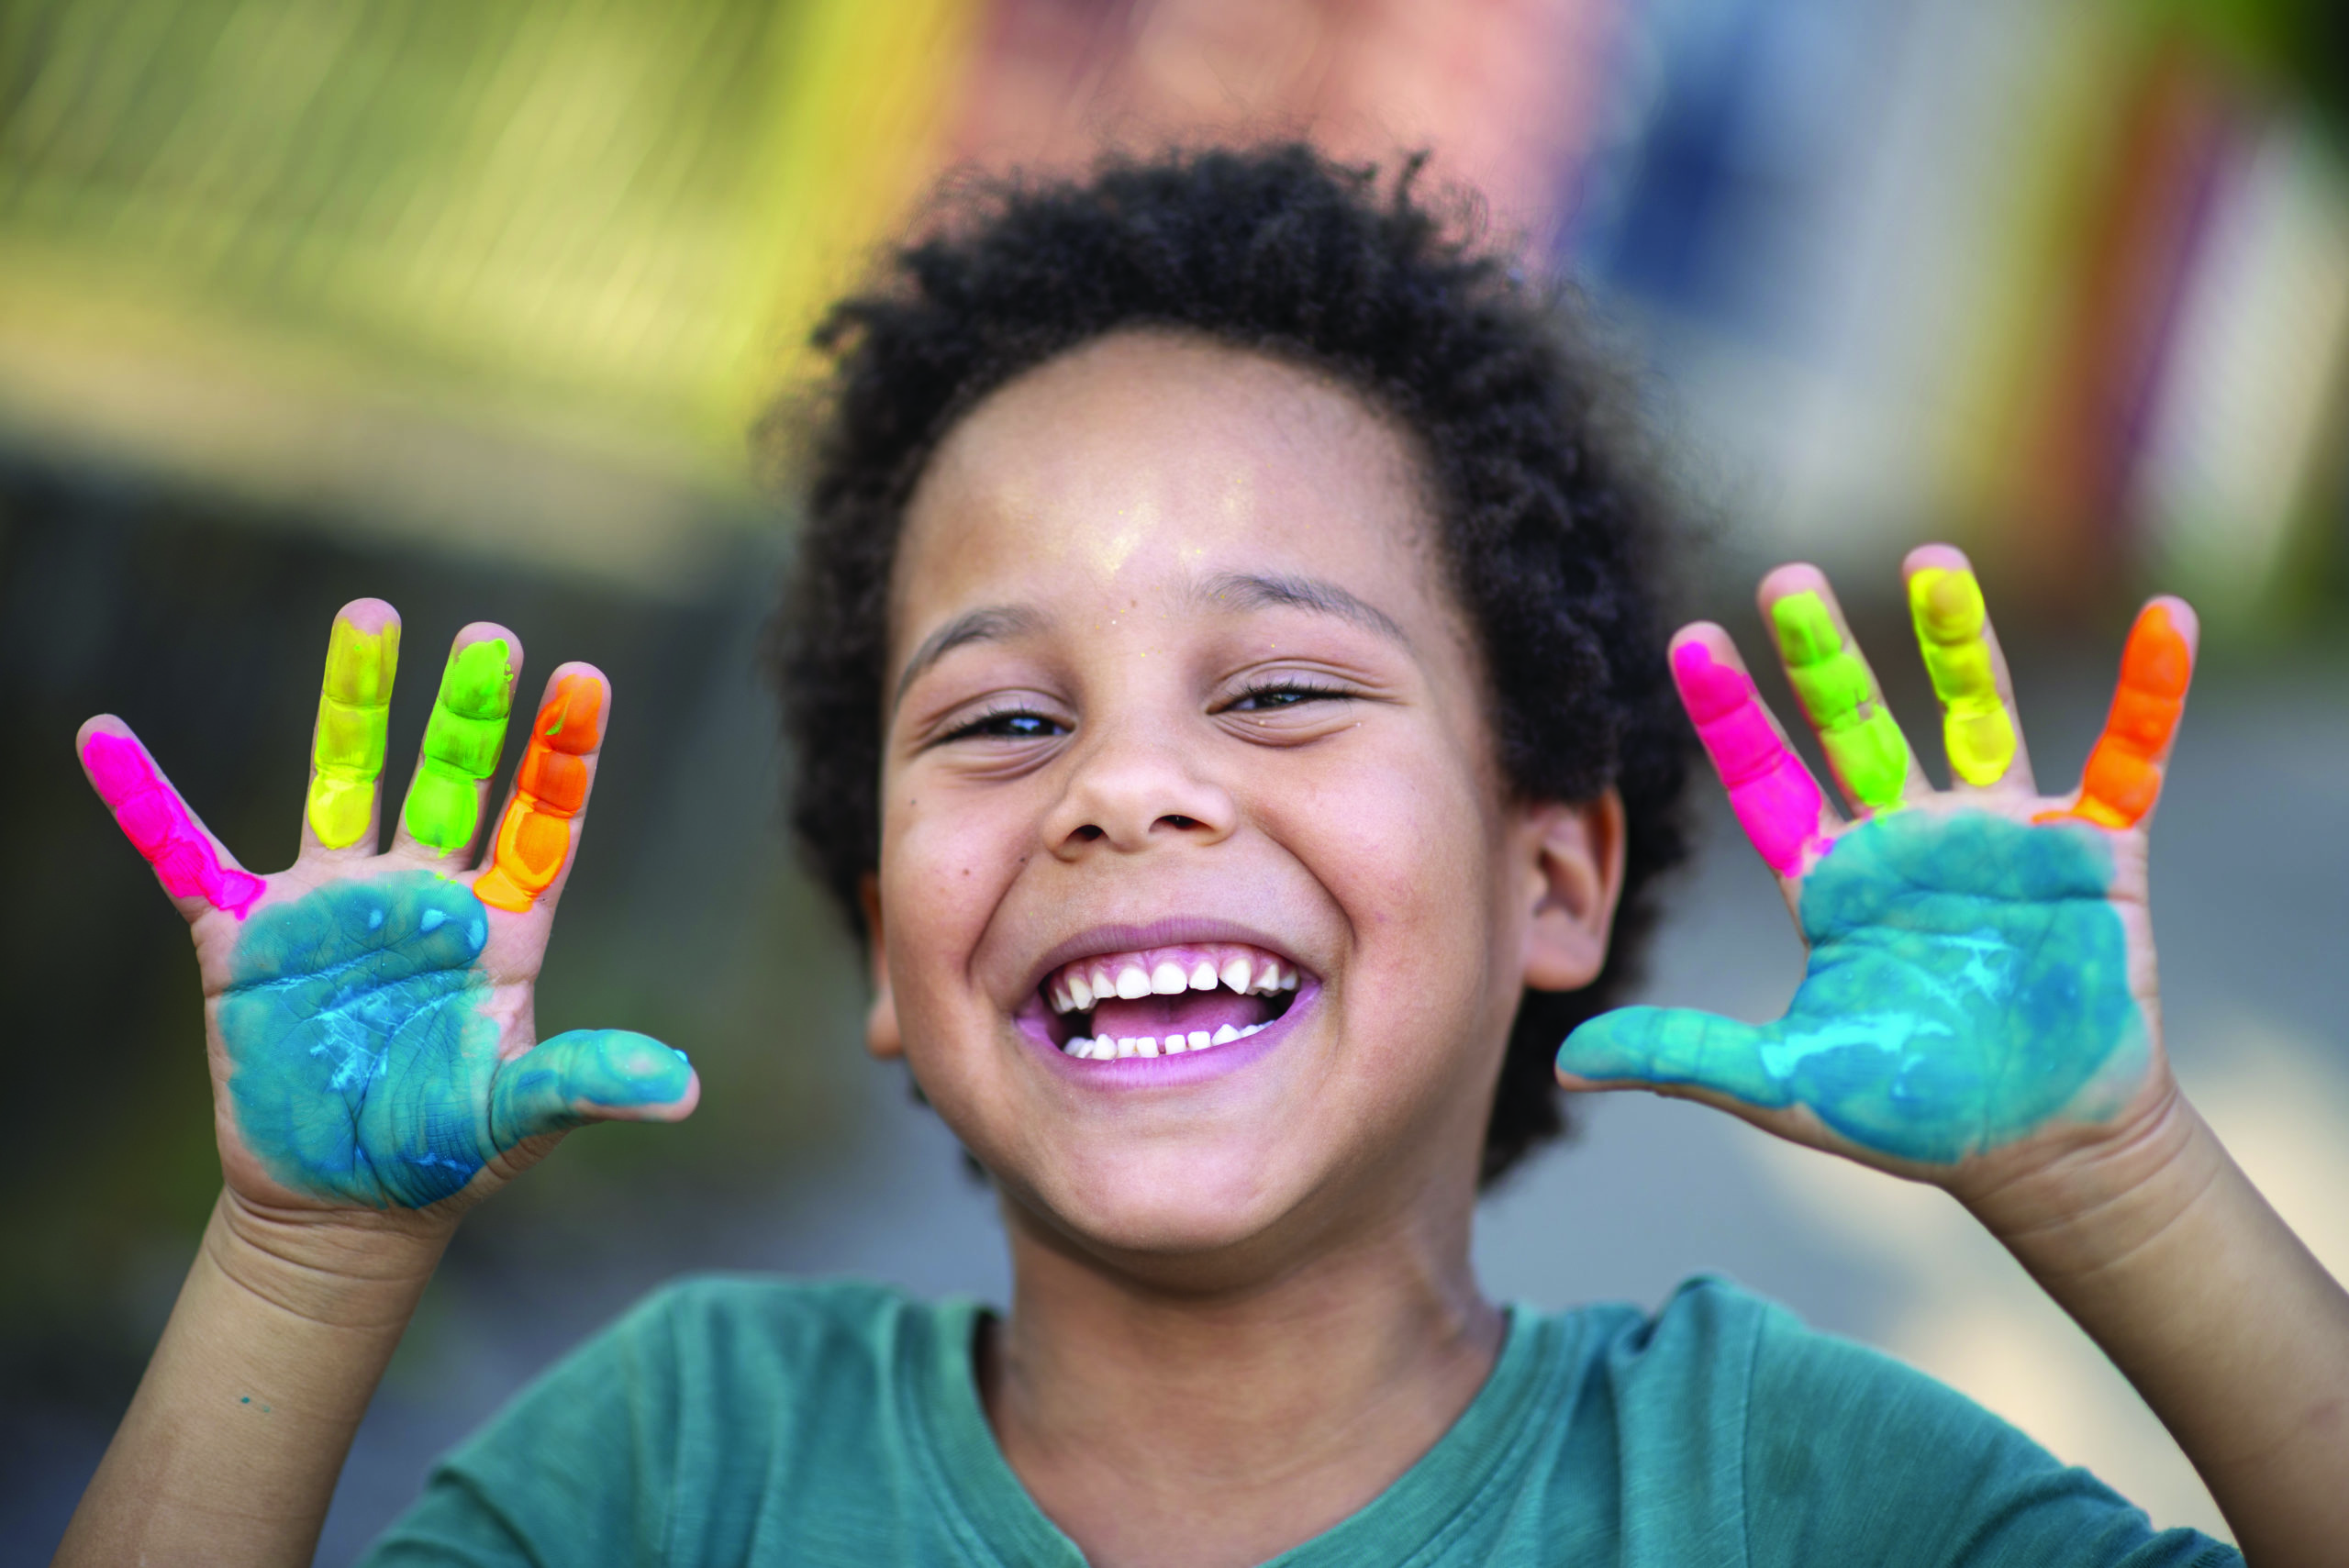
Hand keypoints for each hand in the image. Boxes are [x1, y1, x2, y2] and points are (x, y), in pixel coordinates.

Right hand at [76, 599, 697, 1229]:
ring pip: (343, 785)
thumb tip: (685, 1094)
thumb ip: (589, 1083)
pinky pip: (185, 857)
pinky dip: (144, 800)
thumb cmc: (449, 1152)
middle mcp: (421, 897)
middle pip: (450, 781)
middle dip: (467, 711)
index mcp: (500, 926)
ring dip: (353, 706)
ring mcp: (333, 909)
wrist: (347, 1205)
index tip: (586, 678)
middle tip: (489, 635)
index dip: (562, 754)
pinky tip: (106, 735)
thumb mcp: (523, 1117)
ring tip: (367, 616)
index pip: (541, 821)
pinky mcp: (246, 942)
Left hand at [1556, 546, 2194, 1196]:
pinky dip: (2149, 695)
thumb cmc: (1909, 1114)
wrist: (2041, 1152)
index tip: (1687, 641)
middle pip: (1857, 725)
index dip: (1730, 714)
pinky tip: (2166, 620)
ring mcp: (2001, 839)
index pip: (1766, 780)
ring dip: (1958, 641)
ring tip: (1930, 561)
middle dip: (1823, 655)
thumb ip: (1680, 1055)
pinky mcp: (2093, 854)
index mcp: (1832, 882)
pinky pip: (2129, 759)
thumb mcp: (1782, 1086)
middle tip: (1785, 578)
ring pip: (1976, 715)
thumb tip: (1561, 1064)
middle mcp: (1907, 840)